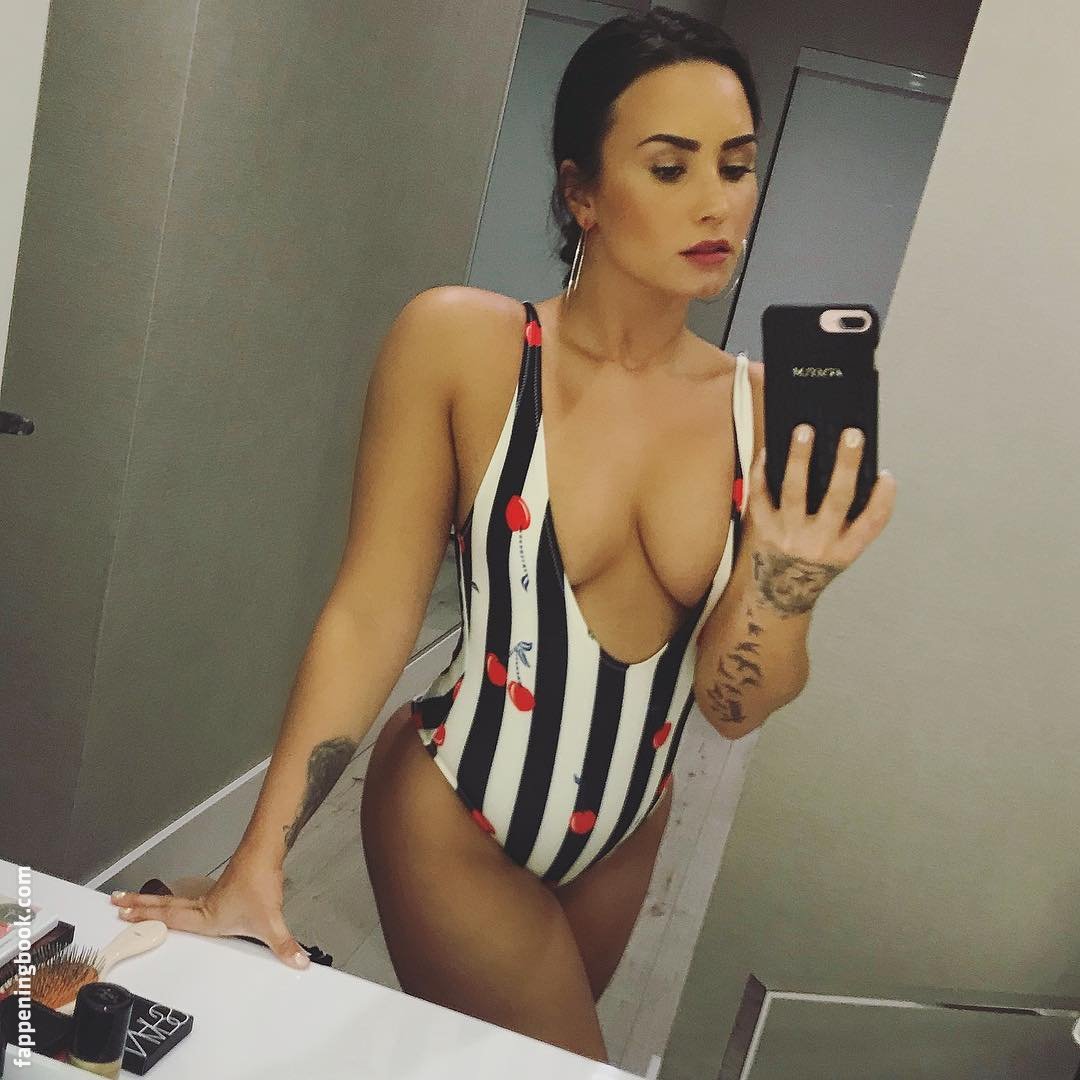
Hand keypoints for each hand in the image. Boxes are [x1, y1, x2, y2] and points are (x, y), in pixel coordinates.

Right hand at [108, 853, 309, 968]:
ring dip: (154, 900)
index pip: (170, 919)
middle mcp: (204, 905)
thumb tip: (298, 963)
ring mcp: (212, 894)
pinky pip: (190, 895)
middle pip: (165, 905)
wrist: (266, 851)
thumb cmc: (260, 883)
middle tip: (116, 902)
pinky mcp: (223, 887)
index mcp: (207, 917)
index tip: (123, 916)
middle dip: (139, 905)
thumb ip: (284, 945)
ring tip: (134, 901)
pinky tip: (178, 901)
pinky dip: (175, 897)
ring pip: (176, 898)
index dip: (147, 919)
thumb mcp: (271, 920)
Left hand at [741, 424, 895, 614]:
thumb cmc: (817, 559)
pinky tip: (769, 451)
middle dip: (846, 466)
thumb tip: (854, 466)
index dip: (883, 500)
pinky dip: (762, 472)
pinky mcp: (764, 530)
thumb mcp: (842, 548)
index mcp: (846, 549)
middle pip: (836, 500)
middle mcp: (818, 544)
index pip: (871, 523)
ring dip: (799, 459)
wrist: (781, 591)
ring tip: (804, 431)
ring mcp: (789, 536)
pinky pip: (761, 496)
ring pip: (794, 492)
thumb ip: (852, 518)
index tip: (887, 475)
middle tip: (852, 434)